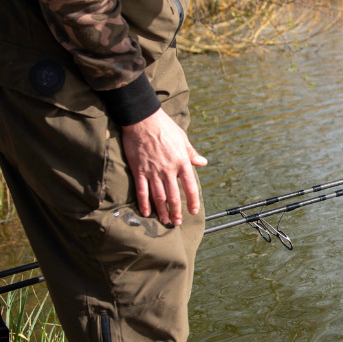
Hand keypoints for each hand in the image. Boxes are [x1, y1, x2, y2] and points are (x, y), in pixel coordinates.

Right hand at [121, 109, 207, 224]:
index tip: (194, 211)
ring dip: (162, 211)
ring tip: (165, 220)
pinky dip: (144, 203)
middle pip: (174, 196)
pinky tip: (146, 212)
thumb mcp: (182, 138)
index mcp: (181, 161)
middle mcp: (168, 169)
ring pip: (159, 197)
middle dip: (176, 211)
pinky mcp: (139, 170)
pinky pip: (142, 191)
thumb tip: (203, 162)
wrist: (142, 119)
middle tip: (177, 222)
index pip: (190, 186)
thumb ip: (191, 153)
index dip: (193, 201)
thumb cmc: (164, 126)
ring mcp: (153, 171)